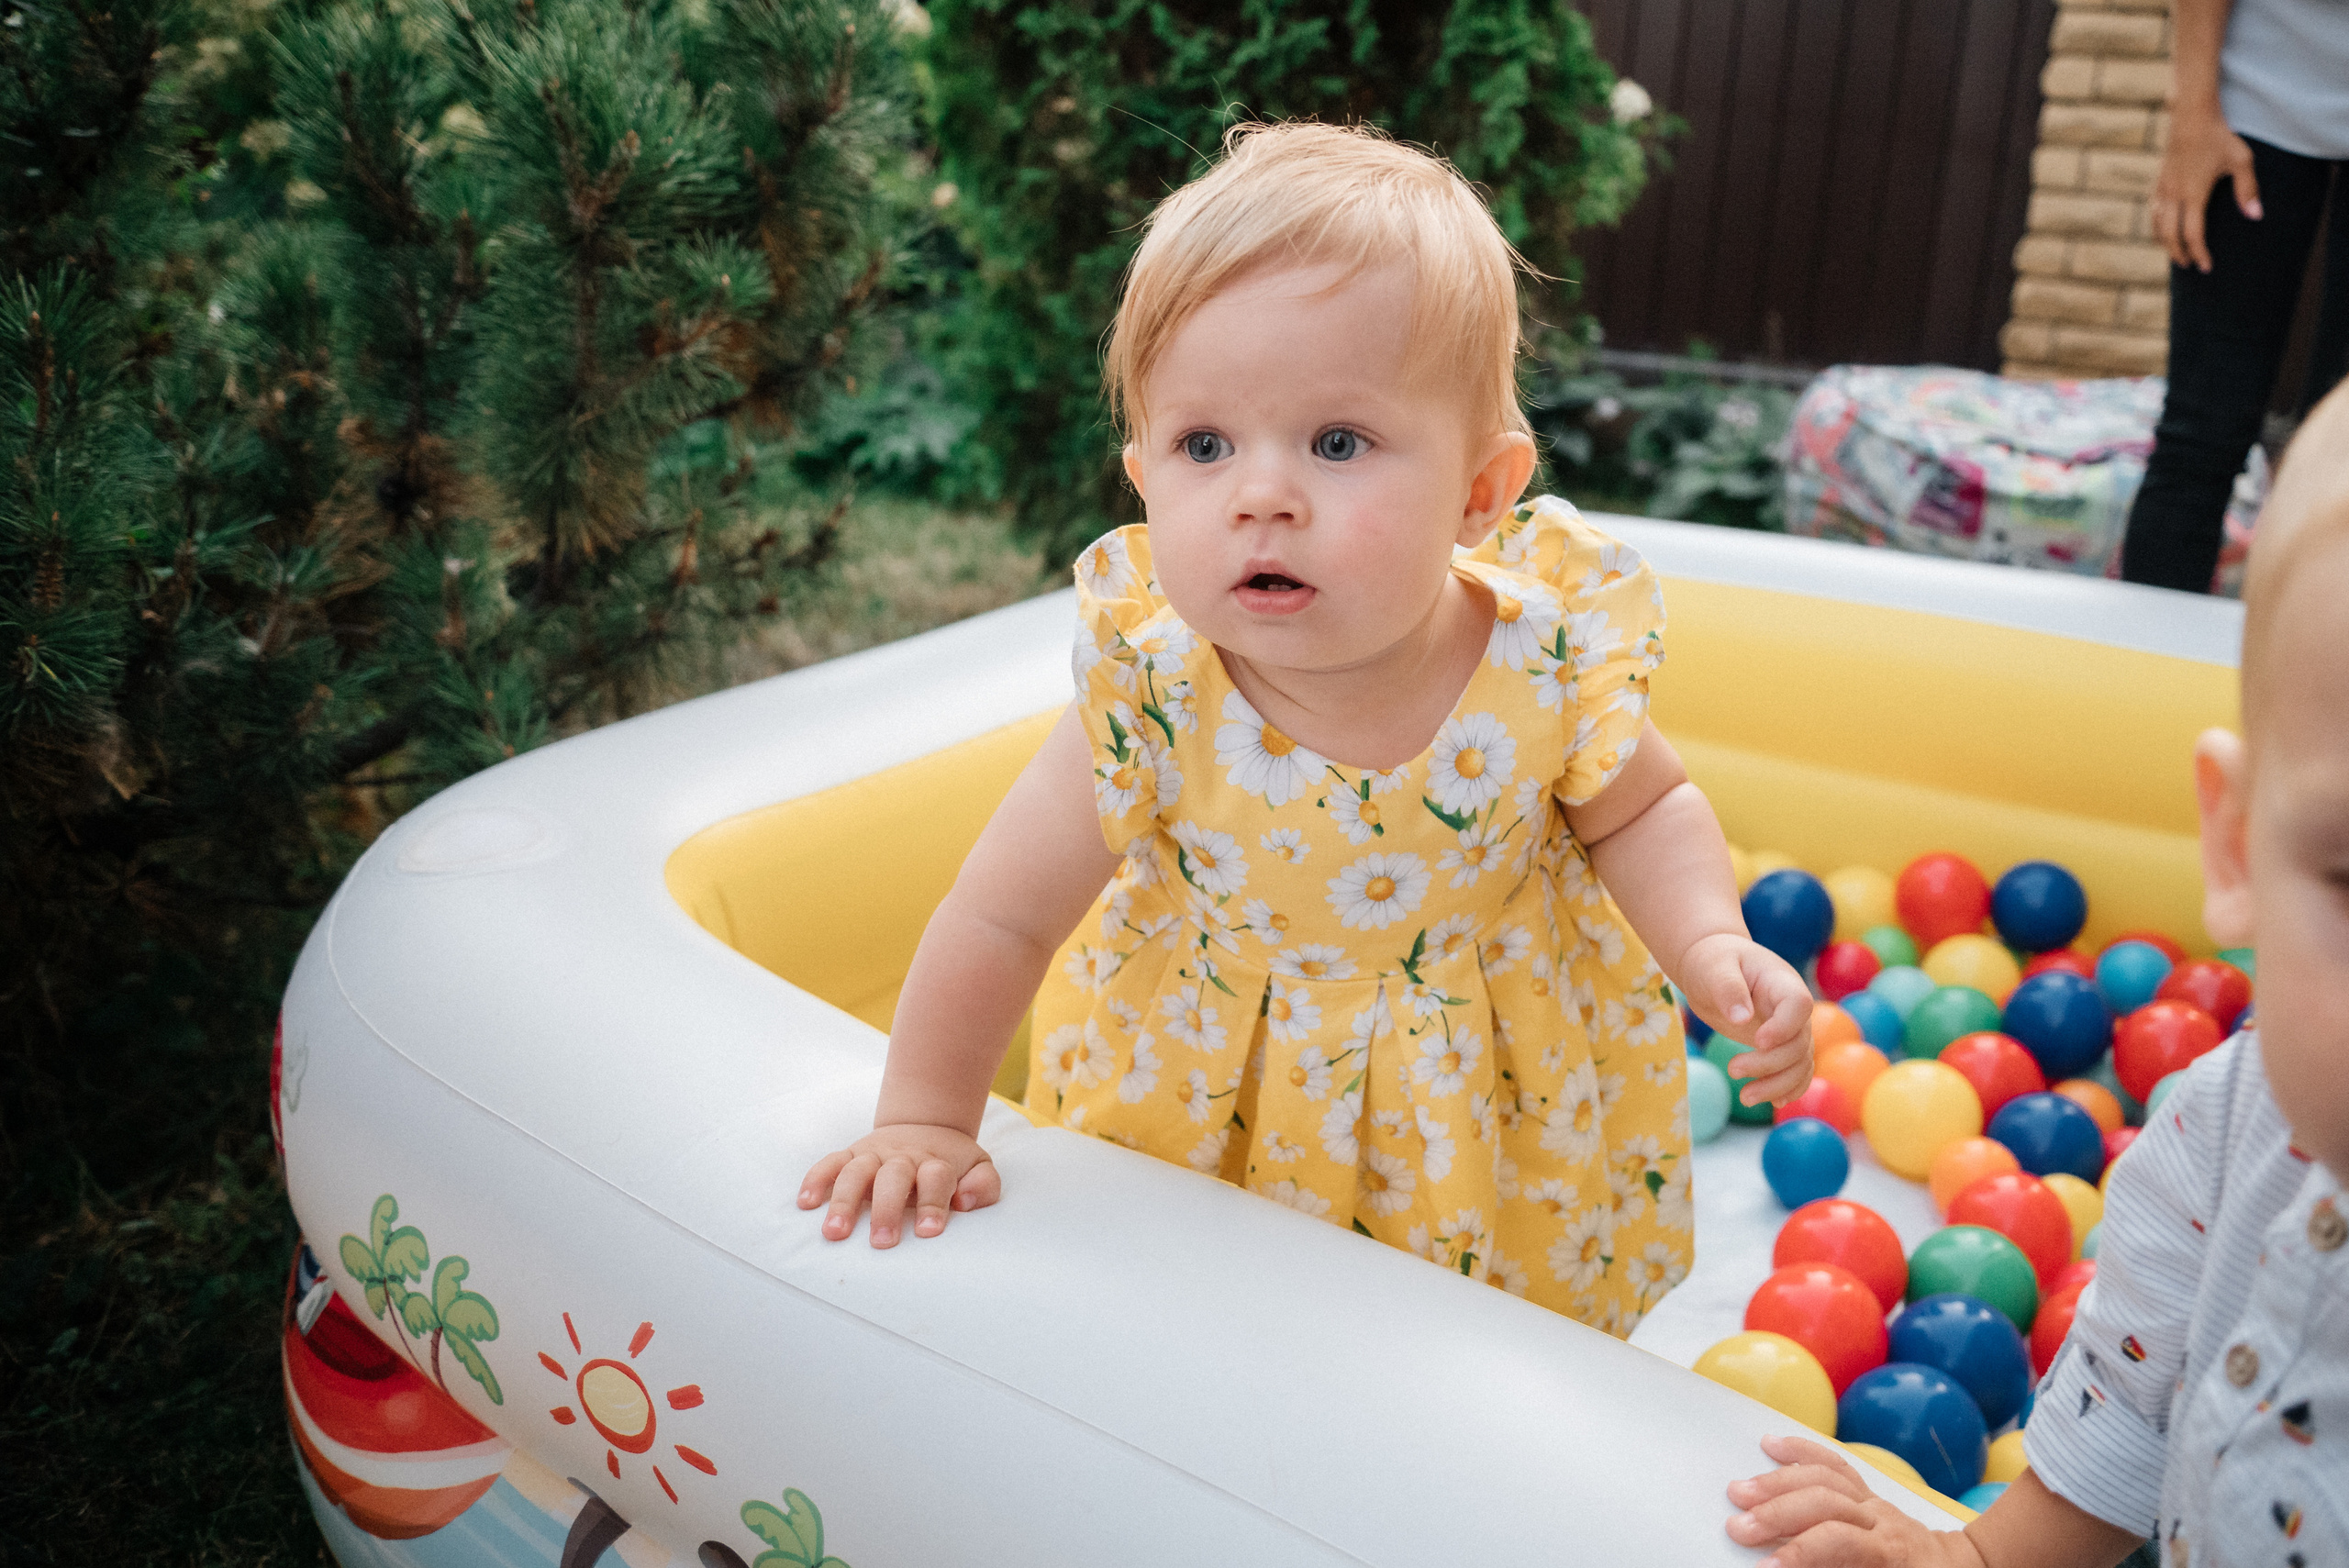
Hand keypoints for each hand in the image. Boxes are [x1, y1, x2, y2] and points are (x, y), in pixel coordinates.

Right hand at [798, 1122, 1001, 1247]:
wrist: (926, 1125)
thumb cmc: (952, 1162)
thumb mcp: (979, 1167)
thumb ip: (983, 1185)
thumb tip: (965, 1201)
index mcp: (936, 1162)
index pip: (936, 1178)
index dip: (933, 1203)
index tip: (929, 1231)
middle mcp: (903, 1157)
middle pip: (893, 1177)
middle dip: (887, 1209)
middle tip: (882, 1242)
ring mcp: (874, 1154)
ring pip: (856, 1171)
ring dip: (843, 1200)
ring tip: (834, 1233)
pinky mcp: (851, 1153)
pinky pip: (829, 1162)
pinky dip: (815, 1179)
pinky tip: (805, 1203)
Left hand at [1681, 931, 1813, 1105]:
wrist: (1713, 967)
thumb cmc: (1713, 961)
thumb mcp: (1714, 968)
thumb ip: (1728, 989)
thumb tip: (1741, 1019)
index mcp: (1782, 982)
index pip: (1799, 1006)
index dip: (1784, 1028)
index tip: (1757, 1042)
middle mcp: (1793, 1008)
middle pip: (1799, 1042)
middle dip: (1769, 1063)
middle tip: (1732, 1070)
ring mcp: (1790, 1029)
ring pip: (1800, 1063)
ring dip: (1778, 1085)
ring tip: (1745, 1098)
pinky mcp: (1780, 1045)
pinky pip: (1796, 1071)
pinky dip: (1788, 1088)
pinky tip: (1772, 1102)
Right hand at [1725, 1434, 1984, 1567]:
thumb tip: (1785, 1565)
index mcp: (1891, 1553)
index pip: (1837, 1542)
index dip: (1799, 1553)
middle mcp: (1883, 1522)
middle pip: (1825, 1503)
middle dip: (1777, 1513)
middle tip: (1738, 1527)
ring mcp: (1875, 1504)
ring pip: (1824, 1478)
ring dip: (1777, 1482)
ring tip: (1739, 1492)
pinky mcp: (1869, 1495)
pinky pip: (1834, 1464)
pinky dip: (1800, 1451)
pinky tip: (1770, 1444)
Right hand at [2153, 103, 2259, 271]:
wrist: (2191, 117)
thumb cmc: (2219, 137)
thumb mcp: (2241, 160)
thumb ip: (2248, 190)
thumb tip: (2255, 216)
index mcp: (2193, 194)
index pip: (2193, 233)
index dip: (2200, 253)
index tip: (2207, 266)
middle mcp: (2174, 195)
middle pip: (2170, 235)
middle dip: (2179, 253)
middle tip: (2190, 265)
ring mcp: (2163, 189)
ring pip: (2157, 225)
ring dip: (2165, 242)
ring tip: (2176, 252)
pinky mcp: (2158, 182)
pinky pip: (2153, 212)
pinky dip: (2157, 226)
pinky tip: (2164, 229)